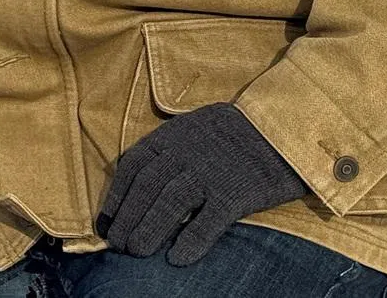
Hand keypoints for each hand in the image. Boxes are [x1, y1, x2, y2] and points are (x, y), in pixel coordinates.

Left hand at [96, 103, 306, 265]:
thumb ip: (168, 149)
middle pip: (146, 187)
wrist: (279, 128)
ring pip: (169, 203)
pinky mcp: (235, 193)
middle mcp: (185, 152)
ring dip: (148, 230)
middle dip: (127, 218)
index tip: (106, 220)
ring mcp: (209, 172)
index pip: (133, 165)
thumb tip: (141, 178)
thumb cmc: (232, 132)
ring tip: (135, 252)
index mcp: (172, 135)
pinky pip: (208, 221)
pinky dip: (191, 241)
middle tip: (117, 244)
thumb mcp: (193, 128)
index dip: (116, 195)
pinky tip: (177, 259)